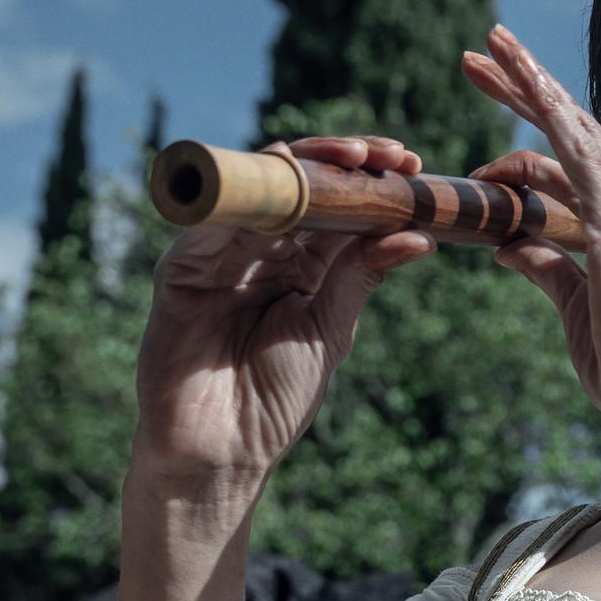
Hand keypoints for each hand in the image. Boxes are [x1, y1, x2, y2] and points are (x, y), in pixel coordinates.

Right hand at [131, 135, 434, 489]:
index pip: (336, 204)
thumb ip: (360, 275)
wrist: (223, 447)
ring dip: (303, 167)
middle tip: (385, 154)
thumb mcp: (330, 328)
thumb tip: (418, 233)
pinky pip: (212, 221)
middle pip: (299, 185)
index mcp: (302, 265)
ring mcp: (219, 254)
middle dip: (342, 160)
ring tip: (349, 160)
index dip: (369, 178)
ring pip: (259, 190)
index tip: (410, 162)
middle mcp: (260, 250)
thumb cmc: (276, 395)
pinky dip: (248, 197)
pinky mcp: (181, 267)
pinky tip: (284, 180)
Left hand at [461, 26, 600, 452]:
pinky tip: (520, 84)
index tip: (497, 103)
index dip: (533, 131)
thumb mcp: (576, 314)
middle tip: (481, 51)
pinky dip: (548, 116)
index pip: (574, 166)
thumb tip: (511, 245)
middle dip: (526, 89)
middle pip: (574, 133)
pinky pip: (577, 156)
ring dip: (529, 85)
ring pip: (574, 131)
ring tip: (486, 50)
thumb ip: (550, 272)